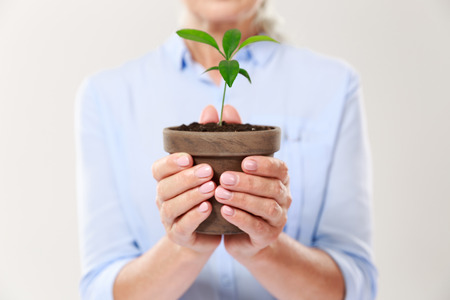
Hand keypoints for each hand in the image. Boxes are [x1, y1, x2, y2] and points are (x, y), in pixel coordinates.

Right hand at [150, 104, 240, 253]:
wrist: (210, 230)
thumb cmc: (209, 191)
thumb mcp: (213, 163)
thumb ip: (211, 137)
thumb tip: (211, 108)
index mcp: (167, 179)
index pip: (158, 168)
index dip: (171, 162)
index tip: (189, 156)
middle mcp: (163, 197)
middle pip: (165, 187)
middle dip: (186, 178)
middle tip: (209, 171)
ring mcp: (169, 218)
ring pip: (171, 206)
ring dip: (191, 196)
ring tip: (212, 188)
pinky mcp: (179, 235)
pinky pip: (181, 227)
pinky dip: (193, 217)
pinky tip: (208, 209)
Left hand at [215, 156, 291, 259]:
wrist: (243, 239)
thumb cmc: (240, 202)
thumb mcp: (243, 183)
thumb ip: (238, 164)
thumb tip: (220, 138)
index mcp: (281, 181)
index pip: (281, 169)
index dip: (265, 165)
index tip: (244, 162)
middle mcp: (284, 199)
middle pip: (273, 188)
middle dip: (248, 182)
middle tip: (224, 178)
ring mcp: (278, 219)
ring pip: (267, 207)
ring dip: (242, 199)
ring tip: (220, 194)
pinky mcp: (268, 236)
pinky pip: (257, 226)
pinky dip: (240, 217)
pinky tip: (225, 211)